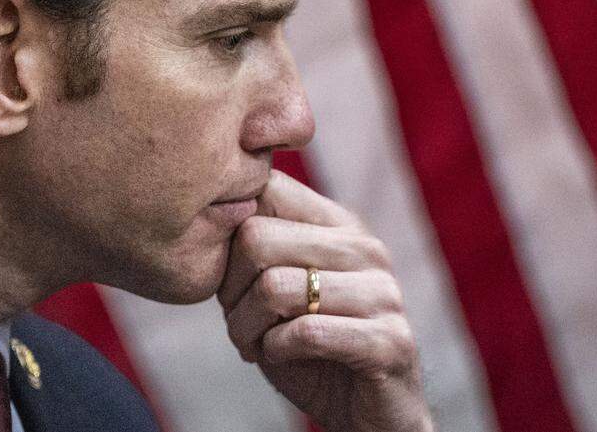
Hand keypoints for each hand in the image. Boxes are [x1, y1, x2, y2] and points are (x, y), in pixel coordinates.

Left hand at [217, 170, 432, 431]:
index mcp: (337, 224)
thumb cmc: (309, 347)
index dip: (226, 232)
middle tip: (238, 320)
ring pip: (274, 287)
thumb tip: (206, 216)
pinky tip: (279, 356)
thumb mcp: (276, 287)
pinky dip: (276, 350)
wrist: (367, 414)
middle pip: (256, 238)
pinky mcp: (390, 341)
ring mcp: (383, 293)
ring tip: (254, 343)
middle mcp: (365, 248)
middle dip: (230, 290)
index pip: (265, 187)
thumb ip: (252, 249)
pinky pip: (305, 332)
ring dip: (246, 327)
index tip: (230, 275)